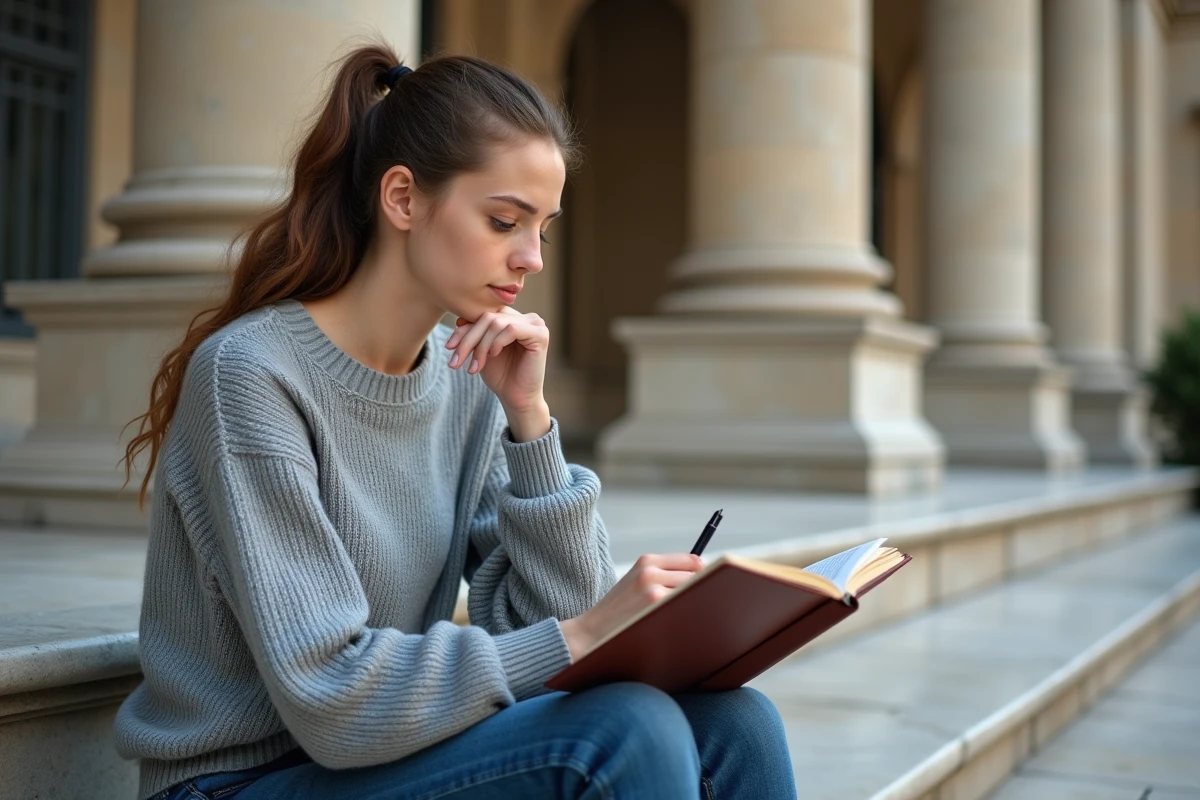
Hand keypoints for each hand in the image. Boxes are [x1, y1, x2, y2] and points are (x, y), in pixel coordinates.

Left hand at [445, 308, 548, 416]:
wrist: (517, 398)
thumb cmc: (501, 376)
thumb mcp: (481, 351)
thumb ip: (474, 333)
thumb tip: (459, 319)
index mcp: (513, 318)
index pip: (484, 315)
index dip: (464, 329)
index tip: (448, 347)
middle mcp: (526, 318)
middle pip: (488, 318)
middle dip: (468, 340)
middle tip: (456, 361)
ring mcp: (536, 324)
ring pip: (496, 323)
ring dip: (480, 346)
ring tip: (475, 366)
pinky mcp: (541, 334)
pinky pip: (511, 329)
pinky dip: (497, 342)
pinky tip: (493, 356)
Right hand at [559, 553, 705, 660]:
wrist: (590, 633)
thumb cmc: (618, 611)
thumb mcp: (635, 581)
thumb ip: (663, 575)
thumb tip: (703, 576)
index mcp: (647, 560)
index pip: (693, 561)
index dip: (704, 576)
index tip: (709, 588)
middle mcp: (651, 570)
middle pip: (698, 576)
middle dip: (703, 592)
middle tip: (703, 607)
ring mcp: (653, 589)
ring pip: (693, 592)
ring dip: (696, 605)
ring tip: (689, 618)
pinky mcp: (654, 607)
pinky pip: (684, 608)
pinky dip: (688, 617)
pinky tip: (680, 626)